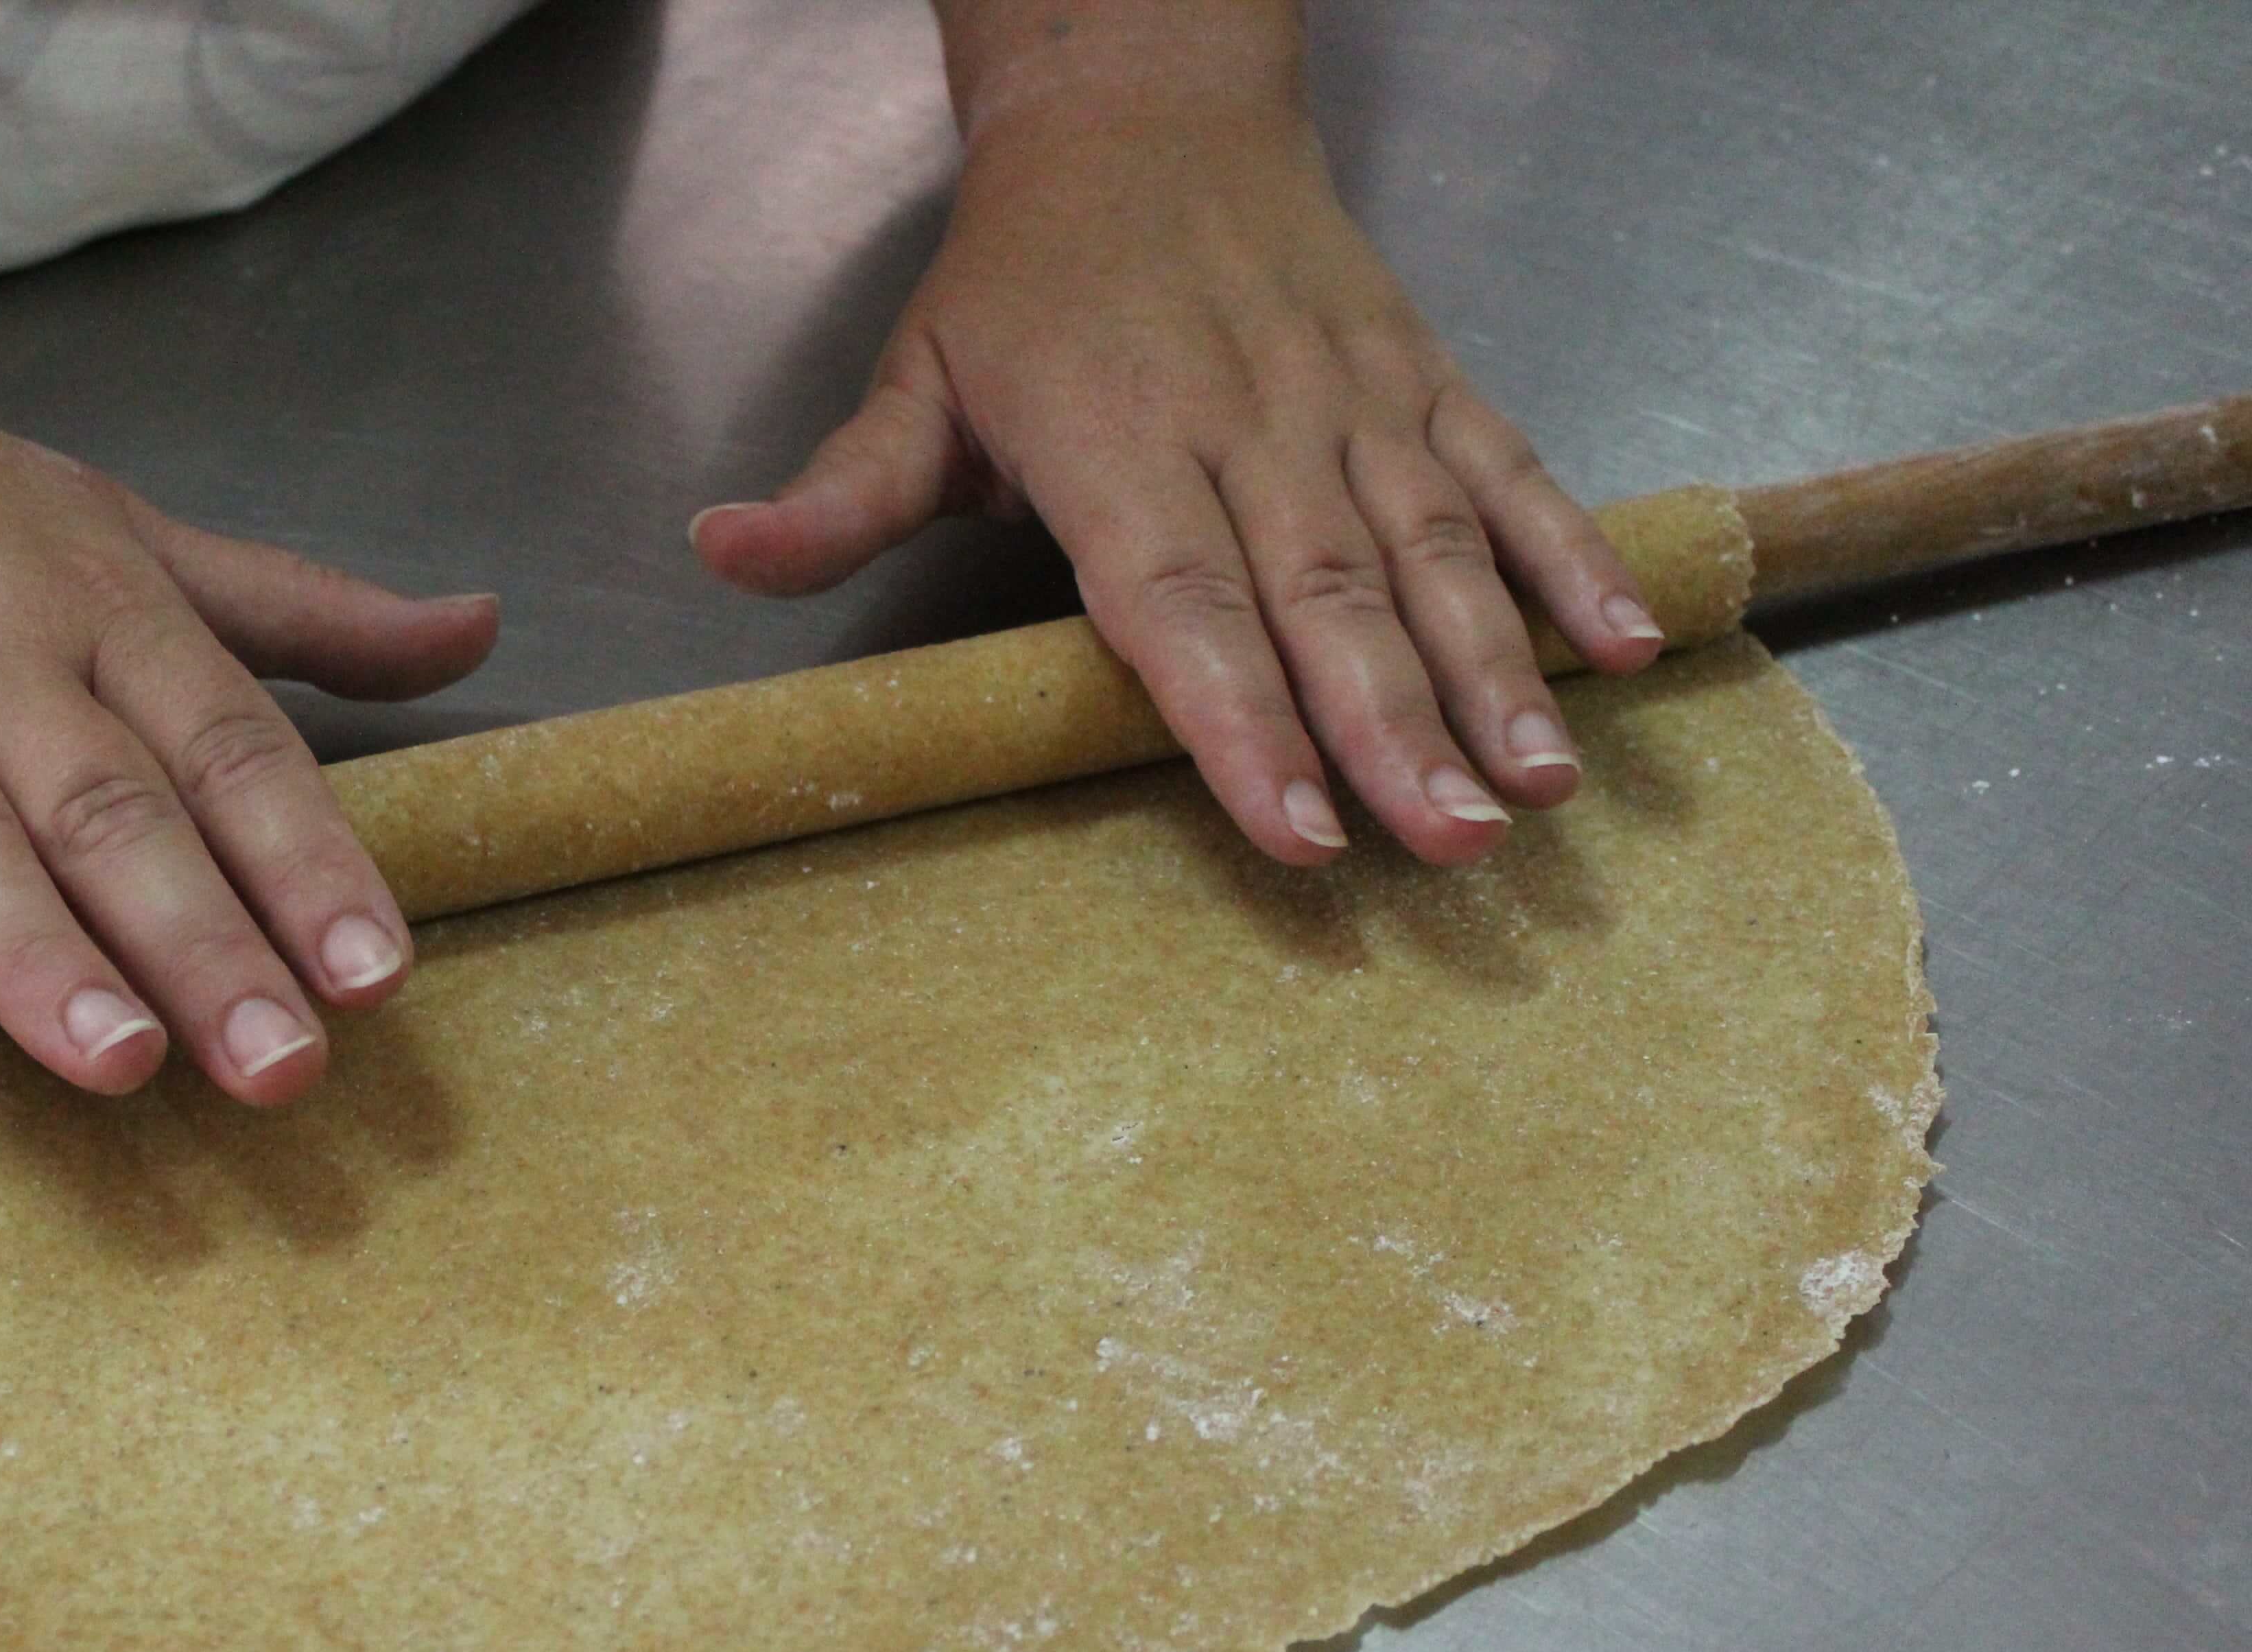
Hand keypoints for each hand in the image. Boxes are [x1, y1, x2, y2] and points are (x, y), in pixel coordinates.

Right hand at [0, 340, 500, 1100]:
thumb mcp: (128, 528)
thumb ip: (301, 607)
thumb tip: (476, 630)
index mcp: (102, 609)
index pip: (230, 747)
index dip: (308, 861)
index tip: (376, 973)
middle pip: (112, 810)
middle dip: (203, 943)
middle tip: (282, 1067)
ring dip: (33, 956)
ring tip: (113, 1065)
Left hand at [691, 42, 1662, 864]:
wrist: (1144, 104)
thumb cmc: (1025, 273)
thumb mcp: (913, 376)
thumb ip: (838, 493)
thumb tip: (721, 554)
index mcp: (1117, 443)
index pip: (1183, 607)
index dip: (1240, 723)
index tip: (1296, 830)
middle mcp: (1249, 426)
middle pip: (1328, 601)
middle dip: (1393, 734)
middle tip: (1450, 848)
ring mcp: (1350, 401)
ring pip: (1435, 552)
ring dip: (1494, 677)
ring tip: (1539, 791)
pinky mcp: (1422, 376)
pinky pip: (1508, 473)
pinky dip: (1572, 556)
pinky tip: (1628, 647)